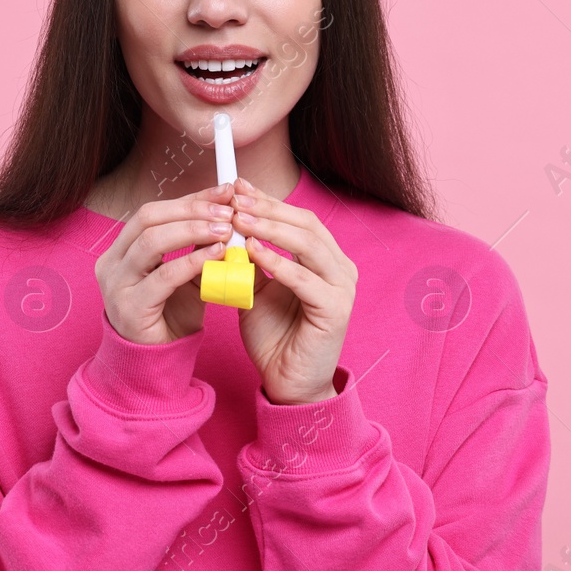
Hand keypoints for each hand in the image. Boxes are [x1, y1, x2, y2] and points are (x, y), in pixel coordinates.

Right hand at [95, 181, 236, 344]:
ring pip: (151, 241)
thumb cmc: (169, 314)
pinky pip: (164, 276)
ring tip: (224, 228)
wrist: (156, 361)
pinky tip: (216, 254)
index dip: (189, 198)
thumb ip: (196, 247)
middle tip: (226, 209)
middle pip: (148, 218)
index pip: (153, 211)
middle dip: (191, 209)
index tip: (224, 191)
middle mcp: (112, 262)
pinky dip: (193, 261)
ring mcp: (116, 284)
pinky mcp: (130, 307)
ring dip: (192, 229)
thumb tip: (224, 214)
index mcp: (121, 249)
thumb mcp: (185, 274)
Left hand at [231, 176, 356, 403]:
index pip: (298, 218)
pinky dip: (278, 262)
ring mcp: (342, 289)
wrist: (287, 383)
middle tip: (235, 199)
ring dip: (272, 229)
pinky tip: (253, 251)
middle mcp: (340, 268)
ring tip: (240, 220)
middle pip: (306, 225)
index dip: (268, 200)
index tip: (236, 187)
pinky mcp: (335, 310)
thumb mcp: (256, 287)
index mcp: (325, 259)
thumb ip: (250, 257)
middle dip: (269, 209)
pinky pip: (305, 279)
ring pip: (309, 245)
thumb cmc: (274, 335)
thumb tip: (229, 222)